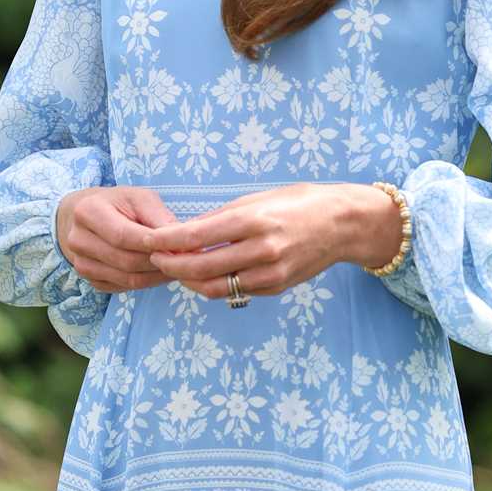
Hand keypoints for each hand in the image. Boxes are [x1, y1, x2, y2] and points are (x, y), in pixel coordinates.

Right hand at [55, 185, 177, 292]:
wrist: (86, 218)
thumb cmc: (118, 203)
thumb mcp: (138, 197)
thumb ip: (157, 215)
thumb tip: (180, 237)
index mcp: (88, 212)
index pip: (123, 235)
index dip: (152, 244)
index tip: (179, 246)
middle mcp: (78, 240)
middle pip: (126, 260)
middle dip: (159, 261)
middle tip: (184, 259)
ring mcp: (81, 263)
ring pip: (127, 279)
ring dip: (156, 276)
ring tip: (177, 266)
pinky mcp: (89, 280)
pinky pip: (123, 287)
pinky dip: (146, 283)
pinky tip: (159, 272)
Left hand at [144, 182, 401, 299]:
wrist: (343, 224)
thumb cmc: (299, 203)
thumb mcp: (258, 199)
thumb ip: (222, 218)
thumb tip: (185, 233)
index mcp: (254, 220)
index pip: (196, 237)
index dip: (166, 242)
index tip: (148, 242)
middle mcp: (261, 250)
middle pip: (200, 268)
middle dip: (172, 265)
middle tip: (154, 259)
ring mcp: (270, 273)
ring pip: (215, 288)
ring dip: (190, 281)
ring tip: (177, 269)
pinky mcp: (276, 288)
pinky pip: (237, 291)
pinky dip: (216, 284)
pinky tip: (206, 274)